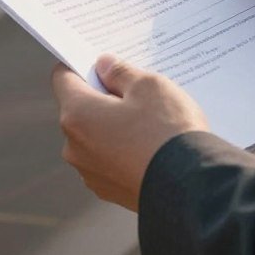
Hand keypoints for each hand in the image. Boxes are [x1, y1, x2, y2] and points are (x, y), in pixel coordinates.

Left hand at [52, 54, 208, 210]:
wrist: (192, 190)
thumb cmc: (167, 131)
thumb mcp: (148, 85)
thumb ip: (120, 72)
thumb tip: (103, 66)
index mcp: (77, 115)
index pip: (63, 78)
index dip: (80, 64)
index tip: (101, 62)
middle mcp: (74, 147)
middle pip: (79, 108)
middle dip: (102, 95)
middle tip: (134, 89)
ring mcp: (91, 173)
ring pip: (95, 136)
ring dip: (113, 125)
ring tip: (148, 120)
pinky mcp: (110, 192)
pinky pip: (109, 159)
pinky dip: (123, 149)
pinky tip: (150, 145)